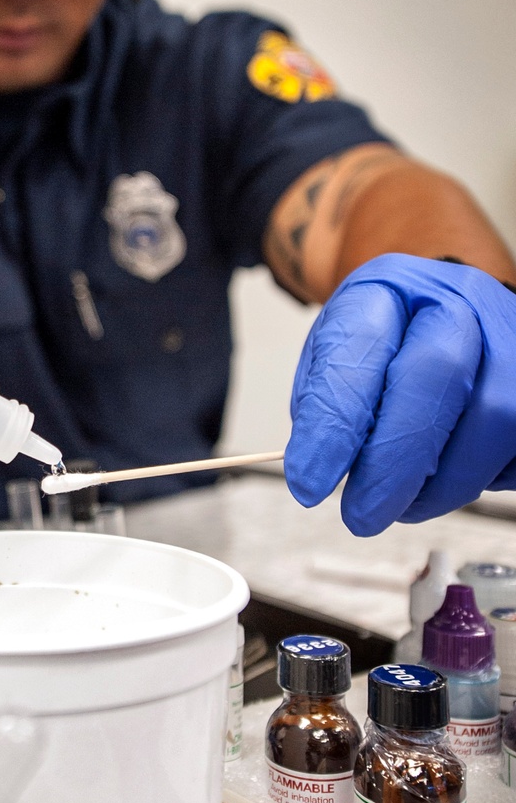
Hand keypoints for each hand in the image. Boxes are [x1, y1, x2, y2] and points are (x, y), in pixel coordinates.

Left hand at [285, 253, 515, 534]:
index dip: (334, 421)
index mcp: (389, 288)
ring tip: (402, 503)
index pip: (359, 346)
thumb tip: (319, 466)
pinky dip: (476, 480)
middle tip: (360, 514)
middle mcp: (459, 303)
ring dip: (439, 484)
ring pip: (492, 421)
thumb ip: (326, 403)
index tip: (307, 481)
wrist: (452, 318)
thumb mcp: (340, 357)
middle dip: (393, 460)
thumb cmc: (391, 344)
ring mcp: (513, 341)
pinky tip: (446, 477)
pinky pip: (515, 452)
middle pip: (438, 375)